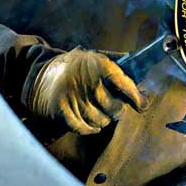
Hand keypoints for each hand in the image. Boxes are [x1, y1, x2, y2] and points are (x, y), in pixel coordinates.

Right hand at [28, 47, 148, 133]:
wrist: (41, 71)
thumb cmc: (77, 66)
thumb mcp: (97, 57)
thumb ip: (120, 67)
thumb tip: (144, 87)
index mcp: (99, 65)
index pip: (125, 85)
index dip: (137, 98)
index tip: (143, 105)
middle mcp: (88, 81)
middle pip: (115, 108)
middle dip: (118, 109)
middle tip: (114, 106)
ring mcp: (74, 97)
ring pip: (102, 120)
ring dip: (104, 119)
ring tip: (99, 111)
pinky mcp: (61, 111)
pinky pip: (84, 128)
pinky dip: (91, 128)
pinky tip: (92, 123)